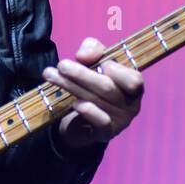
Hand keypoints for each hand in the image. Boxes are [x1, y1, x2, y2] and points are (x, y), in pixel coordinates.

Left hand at [41, 37, 143, 152]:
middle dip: (80, 74)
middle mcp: (131, 104)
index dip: (114, 69)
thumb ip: (93, 50)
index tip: (88, 60)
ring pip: (96, 100)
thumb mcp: (95, 61)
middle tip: (61, 65)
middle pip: (107, 87)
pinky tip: (74, 103)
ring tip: (51, 75)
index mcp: (133, 86)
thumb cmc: (93, 85)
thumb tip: (84, 56)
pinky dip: (88, 111)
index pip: (133, 80)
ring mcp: (120, 121)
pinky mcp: (107, 133)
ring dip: (70, 86)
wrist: (82, 122)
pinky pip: (101, 121)